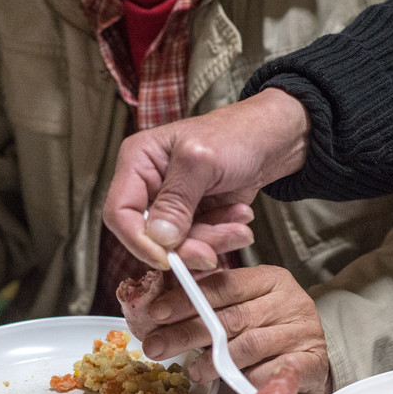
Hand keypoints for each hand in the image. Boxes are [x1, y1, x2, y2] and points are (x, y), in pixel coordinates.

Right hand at [103, 88, 309, 270]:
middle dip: (186, 245)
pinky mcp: (194, 218)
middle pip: (150, 236)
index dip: (138, 240)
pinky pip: (200, 242)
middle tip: (213, 251)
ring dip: (213, 239)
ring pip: (178, 245)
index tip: (166, 259)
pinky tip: (240, 216)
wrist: (273, 139)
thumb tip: (159, 238)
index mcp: (138, 162)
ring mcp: (172, 204)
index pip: (119, 213)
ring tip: (241, 220)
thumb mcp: (202, 160)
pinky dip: (222, 236)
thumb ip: (177, 200)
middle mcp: (149, 186)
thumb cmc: (236, 134)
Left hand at [133, 265, 331, 393]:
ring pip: (250, 344)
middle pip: (232, 317)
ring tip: (192, 371)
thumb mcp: (246, 306)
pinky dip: (248, 378)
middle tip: (157, 347)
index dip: (187, 299)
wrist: (313, 353)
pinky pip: (272, 370)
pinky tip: (230, 384)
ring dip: (214, 361)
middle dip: (188, 333)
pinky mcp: (311, 361)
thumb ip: (214, 307)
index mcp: (270, 278)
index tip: (156, 313)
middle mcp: (289, 300)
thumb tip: (160, 317)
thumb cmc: (271, 328)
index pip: (224, 285)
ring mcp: (303, 330)